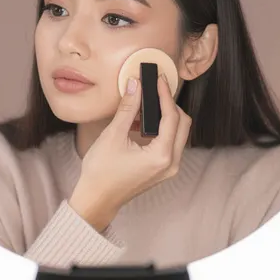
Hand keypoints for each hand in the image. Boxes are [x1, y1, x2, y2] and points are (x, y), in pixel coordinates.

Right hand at [69, 73, 191, 231]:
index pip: (172, 117)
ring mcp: (169, 168)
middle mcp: (171, 164)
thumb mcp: (113, 136)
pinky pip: (170, 143)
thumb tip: (135, 85)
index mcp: (161, 156)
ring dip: (165, 117)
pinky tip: (141, 122)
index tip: (158, 79)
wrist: (97, 199)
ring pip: (178, 133)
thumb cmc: (101, 173)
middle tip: (154, 89)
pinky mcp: (163, 169)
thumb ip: (127, 108)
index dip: (165, 95)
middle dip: (169, 104)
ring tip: (144, 106)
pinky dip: (161, 129)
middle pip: (182, 124)